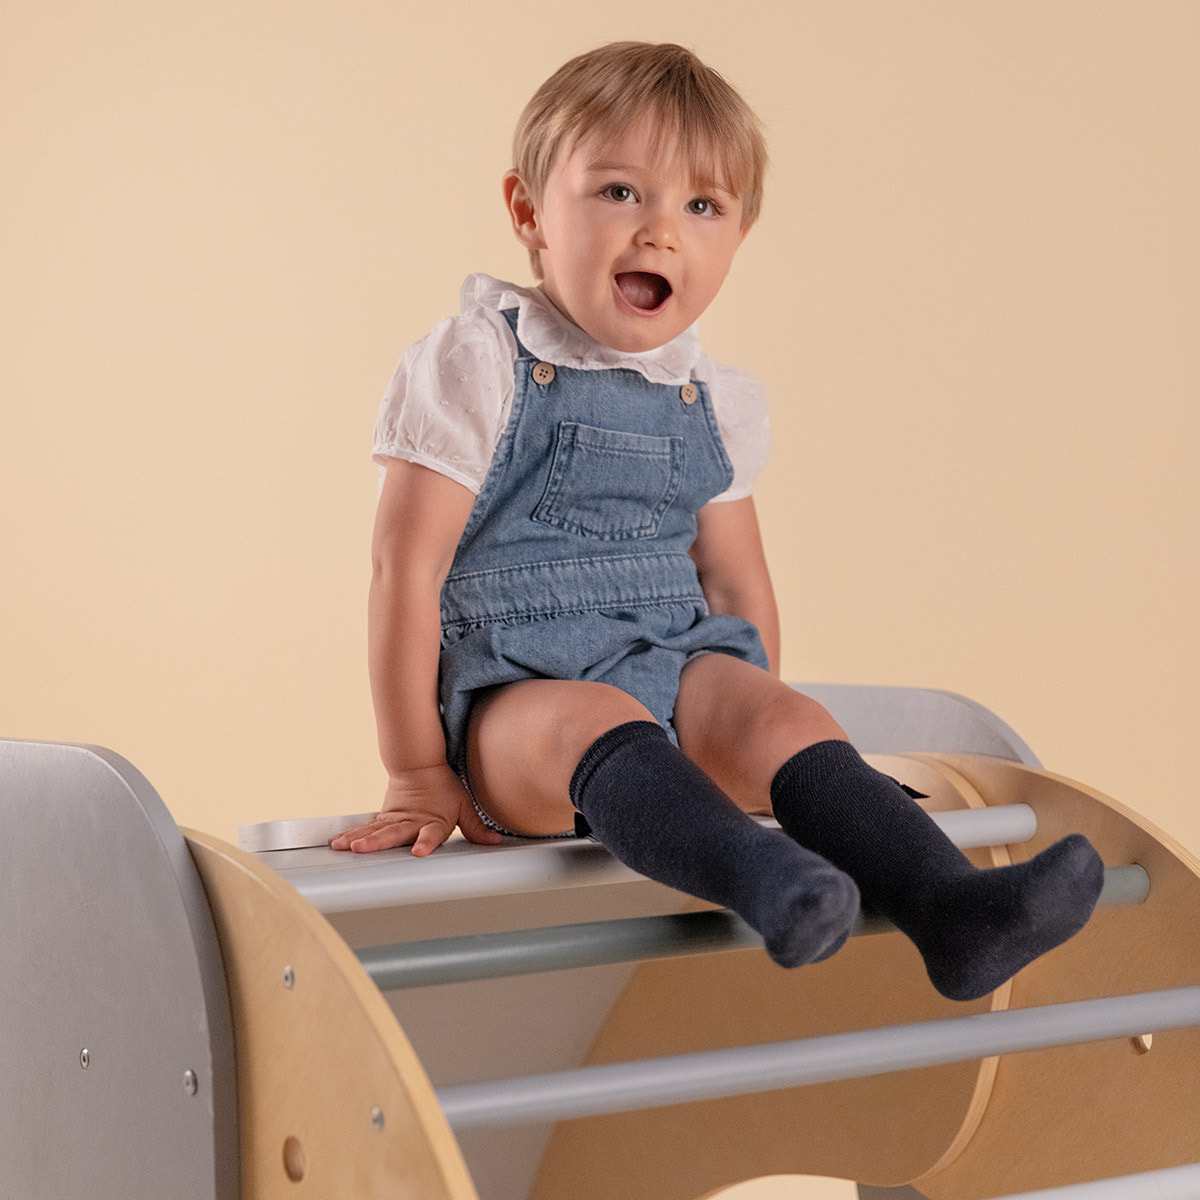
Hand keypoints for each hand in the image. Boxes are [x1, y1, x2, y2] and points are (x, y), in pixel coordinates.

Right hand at [328, 763, 504, 855]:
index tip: (419, 852)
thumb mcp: (464, 806)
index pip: (431, 834)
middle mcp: (411, 821)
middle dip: (377, 843)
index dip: (426, 843)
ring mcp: (394, 819)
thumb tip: (496, 843)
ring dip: (358, 839)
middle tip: (361, 850)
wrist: (420, 765)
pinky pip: (365, 828)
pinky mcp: (383, 818)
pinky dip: (350, 835)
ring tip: (343, 848)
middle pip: (394, 834)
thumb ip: (477, 827)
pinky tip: (336, 843)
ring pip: (374, 831)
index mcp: (432, 821)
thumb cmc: (443, 788)